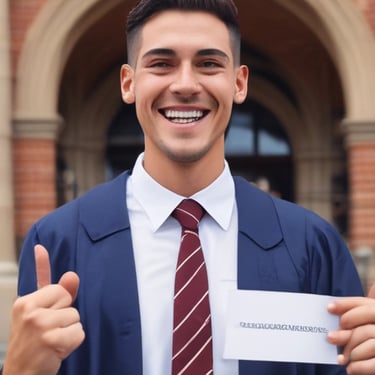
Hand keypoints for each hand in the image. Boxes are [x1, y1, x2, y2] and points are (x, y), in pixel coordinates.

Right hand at [3, 245, 84, 374]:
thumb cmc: (33, 344)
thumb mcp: (41, 316)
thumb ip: (57, 295)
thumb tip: (72, 275)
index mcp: (25, 302)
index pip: (55, 287)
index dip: (61, 294)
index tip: (40, 247)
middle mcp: (29, 310)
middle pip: (68, 299)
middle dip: (66, 316)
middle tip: (49, 331)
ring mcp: (38, 324)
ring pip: (75, 316)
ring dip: (70, 331)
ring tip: (52, 342)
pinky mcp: (49, 339)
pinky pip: (79, 332)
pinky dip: (73, 343)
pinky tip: (57, 350)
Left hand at [328, 284, 374, 373]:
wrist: (374, 360)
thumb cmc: (368, 340)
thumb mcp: (366, 325)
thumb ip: (356, 318)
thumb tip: (331, 309)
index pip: (365, 304)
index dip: (346, 305)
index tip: (329, 308)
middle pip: (365, 327)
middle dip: (344, 334)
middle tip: (330, 338)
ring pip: (370, 345)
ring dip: (351, 352)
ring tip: (343, 358)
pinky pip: (373, 365)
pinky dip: (358, 367)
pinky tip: (351, 369)